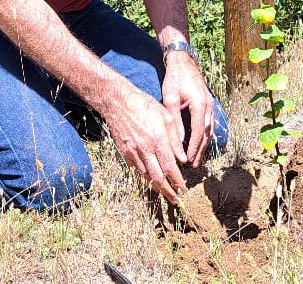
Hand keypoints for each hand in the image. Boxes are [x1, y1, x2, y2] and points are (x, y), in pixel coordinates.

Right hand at [104, 86, 187, 203]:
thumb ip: (175, 140)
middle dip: (168, 192)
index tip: (184, 190)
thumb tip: (183, 160)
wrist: (118, 102)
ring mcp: (133, 152)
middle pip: (158, 178)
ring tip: (166, 194)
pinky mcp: (124, 153)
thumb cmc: (145, 105)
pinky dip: (145, 179)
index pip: (170, 168)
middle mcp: (145, 149)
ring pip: (146, 177)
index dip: (177, 182)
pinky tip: (152, 182)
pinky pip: (136, 170)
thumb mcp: (166, 118)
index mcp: (157, 140)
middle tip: (176, 200)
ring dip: (157, 188)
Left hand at [161, 52, 215, 166]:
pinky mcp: (208, 104)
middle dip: (200, 150)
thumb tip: (177, 141)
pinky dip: (204, 136)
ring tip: (197, 159)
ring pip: (209, 130)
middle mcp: (208, 106)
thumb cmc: (175, 79)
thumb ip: (174, 120)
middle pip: (206, 134)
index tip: (188, 160)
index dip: (194, 148)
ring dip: (203, 145)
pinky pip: (208, 124)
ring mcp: (210, 105)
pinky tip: (199, 144)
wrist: (184, 62)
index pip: (198, 131)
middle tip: (194, 165)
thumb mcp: (170, 99)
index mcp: (200, 104)